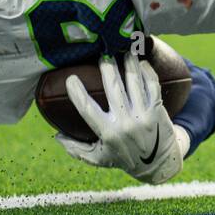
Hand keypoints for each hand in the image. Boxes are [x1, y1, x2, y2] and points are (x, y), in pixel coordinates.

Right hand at [58, 56, 185, 184]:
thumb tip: (57, 136)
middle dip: (107, 68)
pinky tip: (142, 62)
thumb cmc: (124, 158)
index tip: (71, 79)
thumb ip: (76, 149)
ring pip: (134, 82)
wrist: (158, 163)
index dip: (78, 93)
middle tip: (102, 55)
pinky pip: (152, 86)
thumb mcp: (98, 159)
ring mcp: (143, 115)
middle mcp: (125, 123)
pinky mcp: (157, 110)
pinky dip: (147, 72)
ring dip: (129, 64)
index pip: (88, 110)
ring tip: (124, 50)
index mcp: (108, 133)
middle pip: (113, 88)